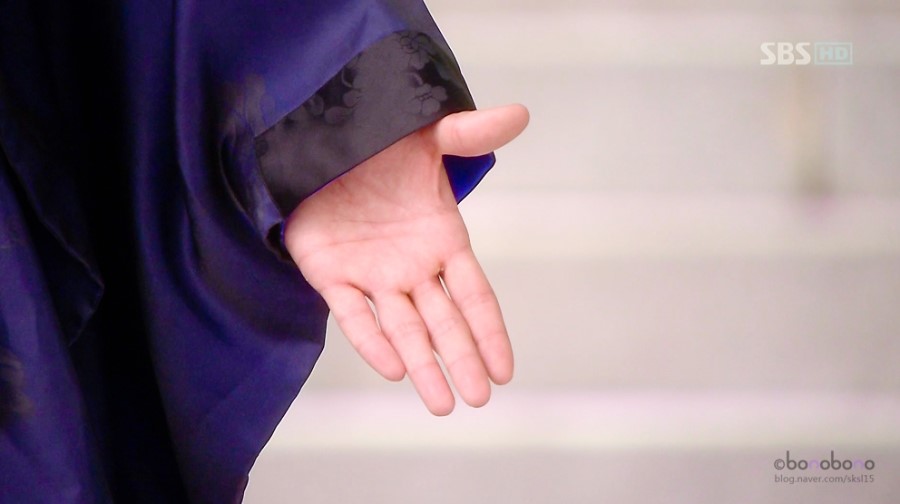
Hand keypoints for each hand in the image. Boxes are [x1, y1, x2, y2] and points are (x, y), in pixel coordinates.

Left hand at [284, 104, 528, 414]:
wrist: (321, 139)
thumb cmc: (382, 141)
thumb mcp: (428, 136)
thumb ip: (469, 133)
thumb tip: (519, 113)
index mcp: (442, 239)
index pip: (474, 295)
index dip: (490, 332)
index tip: (504, 371)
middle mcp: (412, 266)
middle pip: (444, 323)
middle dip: (461, 360)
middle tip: (477, 400)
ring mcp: (373, 274)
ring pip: (403, 329)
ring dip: (422, 365)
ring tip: (440, 405)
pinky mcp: (330, 274)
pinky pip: (354, 315)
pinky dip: (371, 340)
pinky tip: (392, 368)